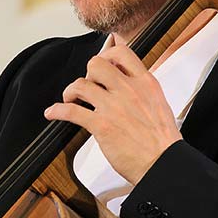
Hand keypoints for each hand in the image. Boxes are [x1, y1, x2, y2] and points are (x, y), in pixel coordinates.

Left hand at [44, 45, 181, 183]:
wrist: (164, 164)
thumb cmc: (163, 142)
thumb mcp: (160, 105)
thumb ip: (142, 91)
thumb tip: (128, 85)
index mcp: (145, 83)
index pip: (121, 53)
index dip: (106, 55)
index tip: (102, 64)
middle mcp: (128, 91)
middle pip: (96, 64)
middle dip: (87, 74)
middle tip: (88, 85)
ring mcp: (113, 107)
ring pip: (80, 85)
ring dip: (70, 91)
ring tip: (70, 98)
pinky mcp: (101, 125)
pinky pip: (71, 111)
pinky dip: (57, 111)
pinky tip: (53, 112)